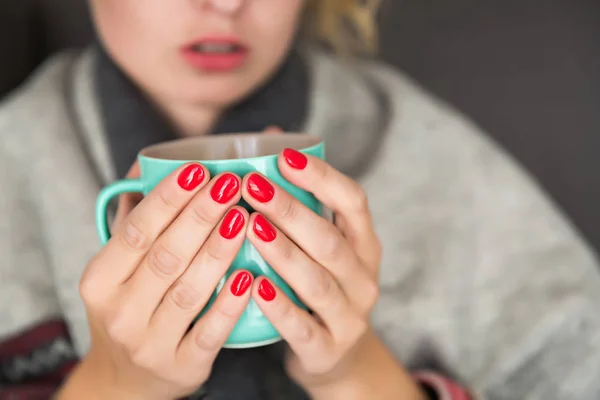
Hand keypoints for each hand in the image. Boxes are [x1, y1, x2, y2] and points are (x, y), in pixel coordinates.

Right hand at [59, 164, 251, 399]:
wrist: (128, 379)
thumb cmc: (132, 306)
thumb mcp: (119, 268)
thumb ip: (134, 220)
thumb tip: (151, 164)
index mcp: (100, 281)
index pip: (135, 232)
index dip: (168, 198)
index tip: (198, 169)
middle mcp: (119, 313)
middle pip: (165, 256)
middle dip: (200, 215)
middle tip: (231, 183)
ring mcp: (150, 344)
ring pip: (189, 290)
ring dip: (218, 250)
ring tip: (244, 217)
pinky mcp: (182, 367)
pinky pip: (210, 331)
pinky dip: (230, 302)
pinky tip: (251, 275)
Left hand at [241, 149, 399, 390]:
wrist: (332, 354)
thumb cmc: (317, 284)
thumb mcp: (319, 245)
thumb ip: (300, 196)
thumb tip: (268, 136)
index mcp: (363, 244)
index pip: (353, 202)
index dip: (322, 177)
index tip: (284, 156)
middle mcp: (364, 277)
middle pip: (330, 240)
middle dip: (290, 210)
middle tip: (250, 186)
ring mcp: (350, 316)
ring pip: (317, 281)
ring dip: (283, 252)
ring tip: (249, 227)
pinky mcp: (328, 350)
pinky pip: (302, 327)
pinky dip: (279, 306)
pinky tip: (253, 285)